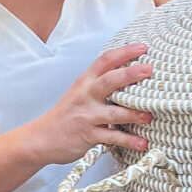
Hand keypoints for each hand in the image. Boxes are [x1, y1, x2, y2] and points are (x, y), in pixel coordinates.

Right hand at [28, 44, 153, 165]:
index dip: (125, 52)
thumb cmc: (67, 114)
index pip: (105, 60)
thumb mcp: (80, 92)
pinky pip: (112, 137)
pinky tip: (142, 143)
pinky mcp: (89, 135)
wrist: (42, 137)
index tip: (143, 48)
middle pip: (110, 81)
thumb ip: (100, 84)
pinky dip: (129, 141)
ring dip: (135, 114)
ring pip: (114, 112)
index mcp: (85, 81)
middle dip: (131, 74)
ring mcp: (87, 116)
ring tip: (150, 116)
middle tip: (149, 70)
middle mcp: (86, 95)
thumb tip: (131, 75)